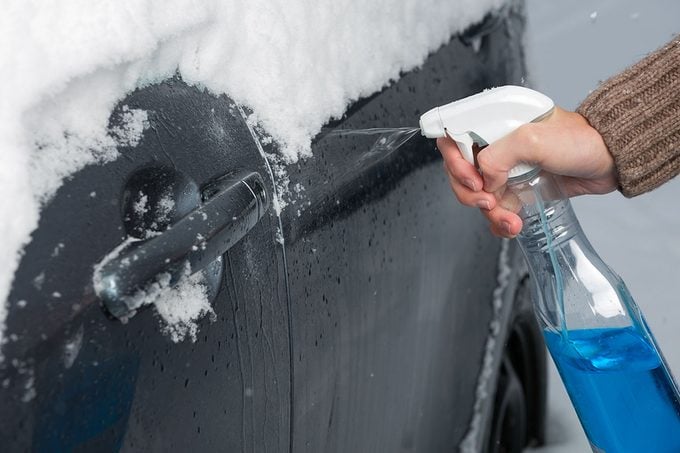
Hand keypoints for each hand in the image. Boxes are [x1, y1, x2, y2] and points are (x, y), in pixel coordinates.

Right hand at [438, 107, 616, 237]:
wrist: (610, 160)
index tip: (474, 179)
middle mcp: (493, 145)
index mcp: (492, 123)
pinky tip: (514, 224)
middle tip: (490, 202)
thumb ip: (499, 156)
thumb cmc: (580, 141)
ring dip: (489, 213)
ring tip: (511, 220)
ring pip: (476, 195)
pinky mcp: (516, 188)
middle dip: (470, 193)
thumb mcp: (534, 140)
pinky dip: (499, 222)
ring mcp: (504, 169)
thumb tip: (484, 180)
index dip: (455, 163)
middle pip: (458, 173)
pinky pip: (494, 210)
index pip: (452, 140)